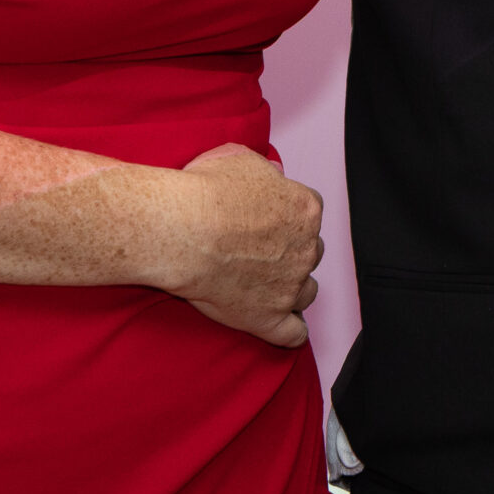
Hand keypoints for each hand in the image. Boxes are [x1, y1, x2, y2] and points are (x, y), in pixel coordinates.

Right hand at [164, 144, 325, 347]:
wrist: (182, 231)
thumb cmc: (206, 191)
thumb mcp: (239, 159)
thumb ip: (264, 170)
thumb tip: (272, 174)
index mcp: (304, 209)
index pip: (309, 212)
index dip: (288, 216)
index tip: (269, 220)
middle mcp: (305, 248)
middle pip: (311, 252)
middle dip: (292, 252)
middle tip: (261, 252)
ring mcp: (290, 286)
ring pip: (308, 292)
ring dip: (292, 289)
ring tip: (268, 289)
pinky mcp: (270, 318)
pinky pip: (294, 334)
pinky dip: (291, 332)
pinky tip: (282, 328)